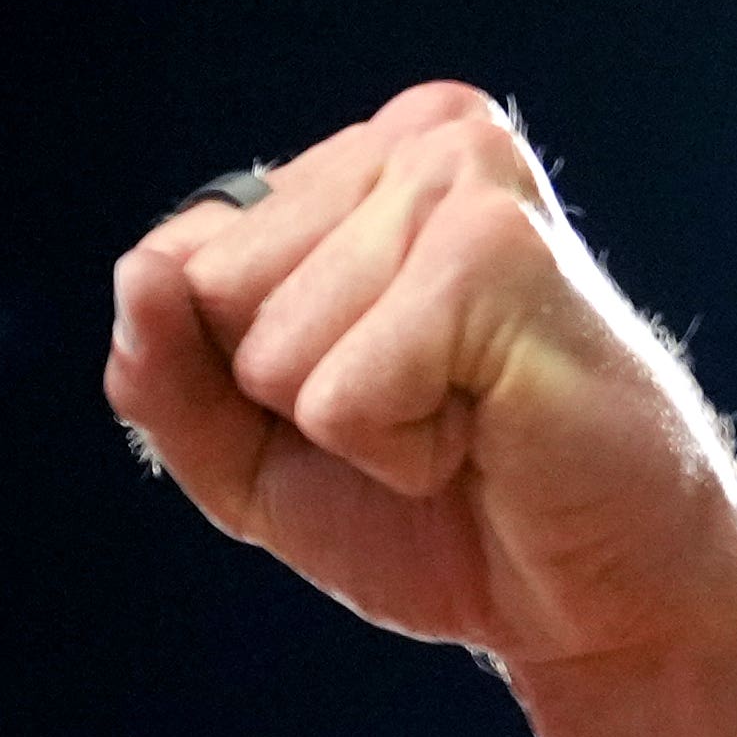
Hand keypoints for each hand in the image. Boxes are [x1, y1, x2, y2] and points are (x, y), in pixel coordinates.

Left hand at [106, 82, 736, 673]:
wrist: (597, 598)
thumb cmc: (441, 511)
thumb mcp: (250, 455)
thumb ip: (164, 375)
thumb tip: (139, 274)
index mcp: (361, 161)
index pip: (179, 260)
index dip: (242, 375)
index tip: (360, 398)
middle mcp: (418, 138)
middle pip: (208, 290)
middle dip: (293, 394)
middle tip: (424, 412)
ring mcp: (462, 178)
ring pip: (269, 343)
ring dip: (356, 425)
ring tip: (464, 418)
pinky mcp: (498, 251)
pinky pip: (338, 392)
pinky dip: (398, 449)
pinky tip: (486, 430)